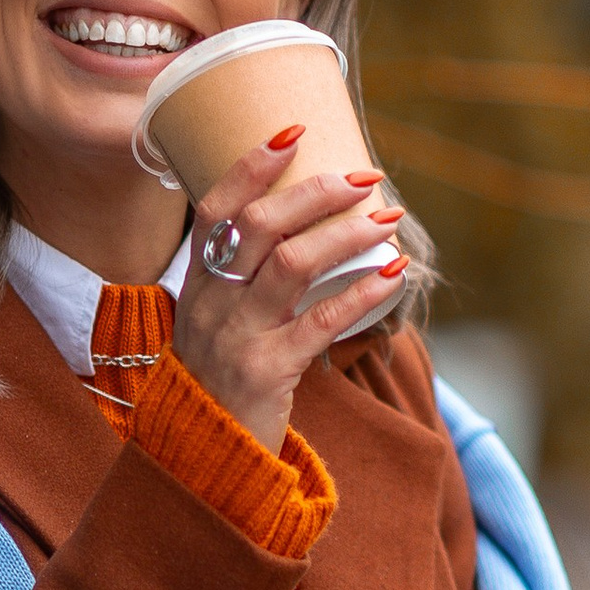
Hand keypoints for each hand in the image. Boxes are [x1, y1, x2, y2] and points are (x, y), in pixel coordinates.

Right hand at [169, 140, 411, 453]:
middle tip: (362, 177)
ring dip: (346, 233)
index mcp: (197, 284)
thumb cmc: (222, 380)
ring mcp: (236, 337)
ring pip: (293, 265)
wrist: (204, 456)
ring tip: (387, 217)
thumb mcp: (215, 323)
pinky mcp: (266, 371)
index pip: (216, 210)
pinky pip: (321, 322)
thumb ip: (243, 279)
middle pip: (259, 226)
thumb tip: (301, 227)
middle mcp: (211, 304)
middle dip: (315, 192)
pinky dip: (361, 292)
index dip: (251, 167)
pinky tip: (391, 273)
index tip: (292, 133)